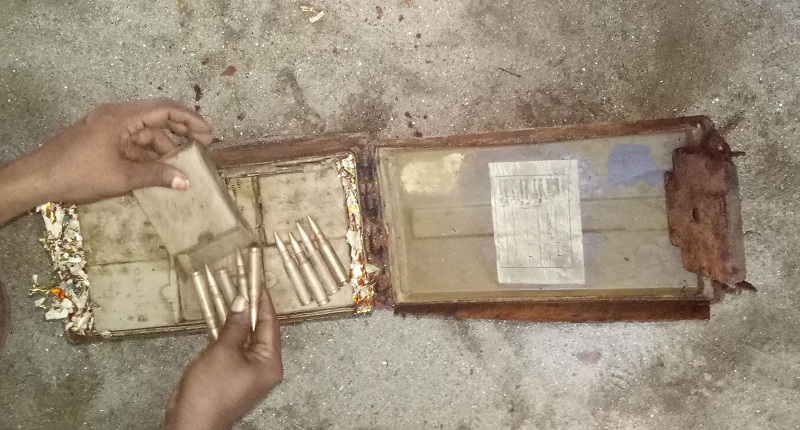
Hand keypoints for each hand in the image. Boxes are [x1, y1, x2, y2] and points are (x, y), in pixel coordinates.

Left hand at [0, 99, 212, 224]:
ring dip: (165, 148)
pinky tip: (160, 170)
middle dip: (182, 133)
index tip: (209, 135)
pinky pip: (133, 143)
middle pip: (157, 119)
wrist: (38, 179)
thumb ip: (156, 176)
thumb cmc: (79, 174)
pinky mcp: (102, 140)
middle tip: (204, 148)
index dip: (191, 120)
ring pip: (146, 133)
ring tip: (183, 167)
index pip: (165, 109)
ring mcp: (108, 127)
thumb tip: (185, 181)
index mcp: (122, 117)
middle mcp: (117, 116)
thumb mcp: (122, 178)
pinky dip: (148, 154)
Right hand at [163, 289, 283, 429]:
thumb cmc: (211, 390)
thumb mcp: (224, 352)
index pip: (271, 324)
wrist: (190, 422)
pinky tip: (218, 316)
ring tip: (230, 293)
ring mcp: (246, 371)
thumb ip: (235, 325)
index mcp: (270, 363)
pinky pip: (232, 347)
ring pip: (244, 337)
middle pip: (260, 330)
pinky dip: (225, 332)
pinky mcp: (230, 373)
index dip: (263, 301)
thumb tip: (243, 301)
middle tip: (243, 283)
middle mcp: (263, 366)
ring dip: (236, 318)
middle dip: (250, 308)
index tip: (257, 281)